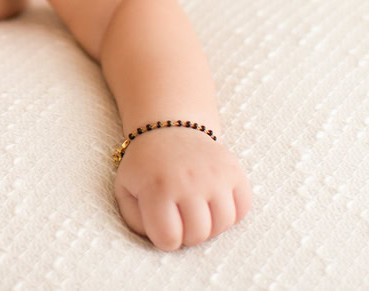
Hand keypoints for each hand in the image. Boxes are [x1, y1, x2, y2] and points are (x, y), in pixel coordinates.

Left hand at [112, 126, 251, 249]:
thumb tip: (161, 239)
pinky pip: (243, 208)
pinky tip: (215, 202)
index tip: (163, 226)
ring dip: (211, 226)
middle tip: (181, 219)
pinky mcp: (233, 170)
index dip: (165, 239)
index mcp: (157, 187)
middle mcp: (188, 181)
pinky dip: (232, 212)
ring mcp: (214, 175)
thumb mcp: (126, 189)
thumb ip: (135, 221)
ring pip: (223, 224)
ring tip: (198, 213)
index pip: (169, 238)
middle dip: (188, 235)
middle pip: (198, 235)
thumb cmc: (145, 166)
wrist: (168, 129)